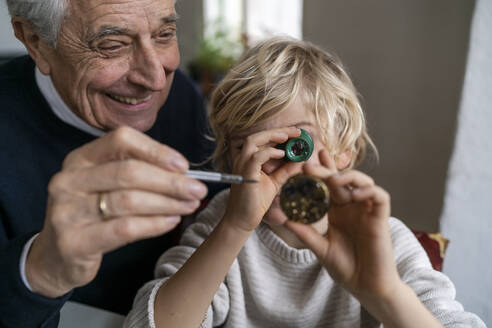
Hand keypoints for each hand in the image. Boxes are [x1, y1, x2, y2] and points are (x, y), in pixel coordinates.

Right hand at [26, 127, 207, 297]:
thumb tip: (184, 173)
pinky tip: (171, 222)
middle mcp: (69, 180)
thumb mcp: (105, 186)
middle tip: (198, 190)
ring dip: (167, 203)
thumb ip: (137, 174)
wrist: (57, 255)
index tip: (184, 166)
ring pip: (129, 201)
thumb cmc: (92, 214)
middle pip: (129, 172)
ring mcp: (67, 211)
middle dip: (170, 181)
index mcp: (80, 159)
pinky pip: (124, 229)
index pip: (121, 140)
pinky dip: (154, 224)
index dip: (156, 150)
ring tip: (189, 206)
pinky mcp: (73, 242)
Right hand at [224, 127, 301, 231]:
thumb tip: (301, 160)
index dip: (278, 133)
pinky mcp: (245, 174)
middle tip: (296, 132)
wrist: (242, 220)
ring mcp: (242, 166)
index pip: (261, 140)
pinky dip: (270, 153)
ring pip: (253, 141)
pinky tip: (282, 154)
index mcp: (248, 160)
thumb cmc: (255, 201)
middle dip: (278, 131)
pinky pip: (256, 157)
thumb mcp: (275, 182)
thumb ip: (285, 170)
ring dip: (272, 136)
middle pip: (257, 136)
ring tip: (288, 138)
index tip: (296, 133)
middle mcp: (243, 159)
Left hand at [285, 149, 400, 300]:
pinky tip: (354, 194)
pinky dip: (369, 190)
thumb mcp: (320, 247)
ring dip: (348, 176)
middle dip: (326, 169)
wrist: (365, 286)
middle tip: (308, 165)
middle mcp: (352, 207)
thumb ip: (305, 232)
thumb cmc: (345, 267)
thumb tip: (284, 218)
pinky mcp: (381, 218)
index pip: (328, 185)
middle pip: (341, 180)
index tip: (304, 162)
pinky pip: (380, 197)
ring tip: (332, 178)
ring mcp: (367, 211)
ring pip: (364, 182)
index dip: (320, 171)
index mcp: (338, 211)